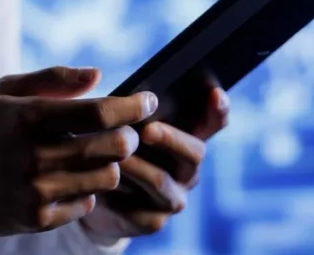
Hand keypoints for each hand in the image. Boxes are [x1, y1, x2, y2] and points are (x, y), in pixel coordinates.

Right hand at [0, 67, 156, 236]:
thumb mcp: (7, 90)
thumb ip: (54, 80)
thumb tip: (98, 74)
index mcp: (27, 117)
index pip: (97, 113)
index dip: (132, 106)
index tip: (148, 100)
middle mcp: (33, 157)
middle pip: (111, 147)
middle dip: (130, 135)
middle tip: (127, 130)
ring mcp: (36, 192)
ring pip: (106, 178)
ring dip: (111, 164)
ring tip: (99, 154)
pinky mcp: (37, 219)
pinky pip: (87, 204)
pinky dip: (88, 189)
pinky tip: (73, 178)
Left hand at [79, 87, 229, 239]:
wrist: (94, 191)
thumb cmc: (115, 145)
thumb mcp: (126, 123)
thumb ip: (137, 112)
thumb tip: (136, 98)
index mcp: (187, 137)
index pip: (213, 122)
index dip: (218, 109)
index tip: (214, 93)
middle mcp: (187, 170)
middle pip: (194, 153)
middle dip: (171, 139)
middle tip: (148, 130)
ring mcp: (173, 197)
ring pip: (161, 181)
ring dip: (138, 166)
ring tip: (116, 156)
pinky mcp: (152, 221)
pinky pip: (138, 209)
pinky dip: (118, 195)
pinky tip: (102, 186)